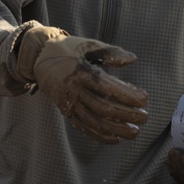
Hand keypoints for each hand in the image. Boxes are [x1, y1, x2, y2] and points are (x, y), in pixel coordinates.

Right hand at [17, 25, 148, 142]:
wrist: (39, 59)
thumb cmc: (68, 50)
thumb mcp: (88, 44)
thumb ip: (110, 52)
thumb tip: (132, 59)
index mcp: (81, 72)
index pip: (106, 87)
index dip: (126, 95)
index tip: (144, 99)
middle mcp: (74, 90)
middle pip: (102, 108)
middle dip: (126, 115)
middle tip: (145, 117)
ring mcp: (69, 103)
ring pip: (94, 121)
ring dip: (116, 129)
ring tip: (135, 132)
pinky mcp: (66, 112)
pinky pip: (83, 127)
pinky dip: (99, 136)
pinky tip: (116, 139)